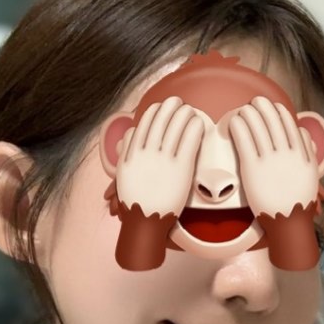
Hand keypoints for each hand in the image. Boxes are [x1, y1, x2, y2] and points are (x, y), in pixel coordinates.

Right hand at [115, 96, 203, 217]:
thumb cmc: (137, 200)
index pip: (145, 122)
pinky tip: (199, 123)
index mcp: (134, 151)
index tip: (161, 106)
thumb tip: (130, 131)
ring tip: (191, 110)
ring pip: (175, 127)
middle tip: (180, 102)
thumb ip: (127, 150)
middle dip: (171, 107)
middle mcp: (147, 152)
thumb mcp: (124, 172)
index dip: (155, 111)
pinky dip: (194, 129)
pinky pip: (188, 142)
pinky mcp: (180, 169)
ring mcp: (164, 159)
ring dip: (184, 114)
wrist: (146, 221)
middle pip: (161, 120)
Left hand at [229, 96, 319, 219]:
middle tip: (254, 103)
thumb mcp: (310, 173)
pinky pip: (245, 140)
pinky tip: (235, 122)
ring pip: (257, 126)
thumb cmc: (297, 200)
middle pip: (272, 120)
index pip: (288, 122)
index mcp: (300, 153)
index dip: (278, 110)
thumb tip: (302, 130)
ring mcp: (270, 160)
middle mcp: (286, 153)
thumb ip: (307, 150)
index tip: (271, 105)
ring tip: (242, 110)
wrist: (288, 222)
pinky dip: (239, 127)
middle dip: (262, 106)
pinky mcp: (253, 169)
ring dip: (249, 113)